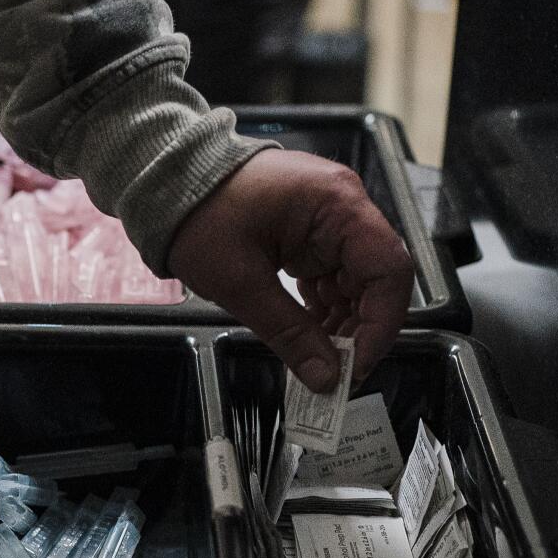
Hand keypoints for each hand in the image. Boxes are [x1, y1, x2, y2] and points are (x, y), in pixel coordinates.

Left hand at [168, 149, 413, 391]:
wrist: (167, 181)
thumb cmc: (198, 213)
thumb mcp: (239, 282)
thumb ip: (288, 332)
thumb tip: (324, 375)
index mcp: (336, 204)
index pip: (390, 270)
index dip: (382, 325)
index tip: (357, 365)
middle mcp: (343, 206)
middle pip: (377, 279)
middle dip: (360, 329)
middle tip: (334, 372)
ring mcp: (327, 218)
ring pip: (355, 281)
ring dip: (341, 322)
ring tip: (317, 357)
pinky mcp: (309, 232)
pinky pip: (331, 275)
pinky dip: (323, 307)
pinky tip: (308, 333)